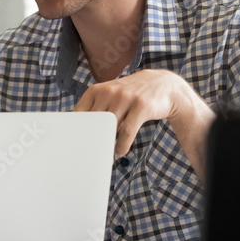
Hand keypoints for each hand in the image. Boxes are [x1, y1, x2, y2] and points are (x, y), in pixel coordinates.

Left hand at [74, 69, 213, 162]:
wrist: (163, 85)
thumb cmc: (131, 95)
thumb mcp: (111, 96)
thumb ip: (97, 109)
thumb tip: (82, 134)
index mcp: (97, 90)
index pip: (79, 113)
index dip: (76, 130)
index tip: (76, 143)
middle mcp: (110, 92)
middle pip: (94, 123)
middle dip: (92, 140)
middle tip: (91, 154)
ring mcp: (126, 98)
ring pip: (110, 128)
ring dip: (107, 145)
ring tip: (106, 155)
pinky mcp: (141, 106)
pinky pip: (127, 131)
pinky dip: (122, 145)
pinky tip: (119, 152)